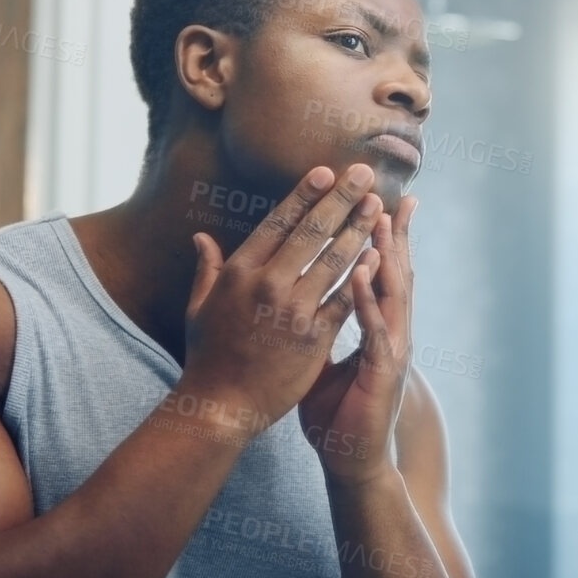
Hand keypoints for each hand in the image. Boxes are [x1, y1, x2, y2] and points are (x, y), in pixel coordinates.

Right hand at [174, 164, 382, 437]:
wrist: (222, 406)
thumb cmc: (208, 356)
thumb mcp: (199, 308)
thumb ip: (207, 269)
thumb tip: (201, 238)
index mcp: (238, 272)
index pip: (278, 223)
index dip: (305, 195)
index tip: (326, 171)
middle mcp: (266, 285)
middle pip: (311, 233)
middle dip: (340, 199)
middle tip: (364, 175)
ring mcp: (292, 311)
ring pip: (333, 261)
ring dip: (359, 229)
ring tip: (378, 206)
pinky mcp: (313, 337)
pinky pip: (343, 299)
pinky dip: (362, 276)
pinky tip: (379, 254)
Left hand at [298, 194, 415, 484]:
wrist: (352, 458)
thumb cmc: (337, 409)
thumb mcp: (320, 356)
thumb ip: (313, 321)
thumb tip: (296, 296)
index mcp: (376, 325)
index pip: (378, 271)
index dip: (379, 237)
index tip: (376, 200)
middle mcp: (389, 330)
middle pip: (394, 273)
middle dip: (394, 233)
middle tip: (393, 193)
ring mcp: (390, 348)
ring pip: (392, 293)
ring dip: (386, 254)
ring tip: (378, 217)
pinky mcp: (383, 370)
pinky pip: (375, 326)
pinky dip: (368, 298)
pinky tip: (360, 272)